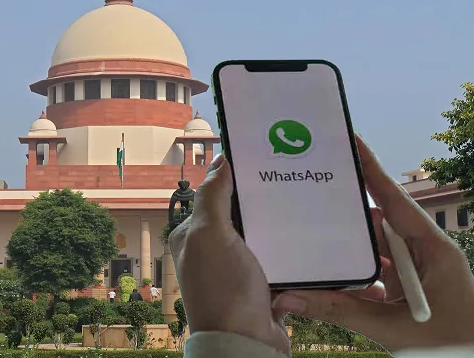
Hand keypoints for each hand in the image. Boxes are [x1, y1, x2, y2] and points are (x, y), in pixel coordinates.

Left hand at [169, 154, 289, 354]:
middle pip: (239, 214)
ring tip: (303, 202)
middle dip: (260, 200)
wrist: (245, 342)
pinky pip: (276, 256)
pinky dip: (288, 248)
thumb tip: (219, 161)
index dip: (234, 178)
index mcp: (192, 236)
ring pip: (260, 234)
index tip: (261, 161)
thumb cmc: (222, 288)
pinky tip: (306, 234)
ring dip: (277, 223)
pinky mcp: (259, 282)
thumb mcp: (210, 235)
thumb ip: (212, 197)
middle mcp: (211, 250)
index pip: (213, 196)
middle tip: (288, 180)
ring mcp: (235, 267)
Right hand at [272, 136, 473, 350]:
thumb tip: (289, 298)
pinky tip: (331, 284)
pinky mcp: (411, 291)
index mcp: (433, 250)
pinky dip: (356, 279)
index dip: (372, 170)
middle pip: (380, 225)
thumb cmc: (452, 347)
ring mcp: (418, 273)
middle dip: (347, 217)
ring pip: (375, 252)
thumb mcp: (392, 329)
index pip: (396, 200)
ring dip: (349, 254)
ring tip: (313, 246)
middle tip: (312, 202)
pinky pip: (377, 275)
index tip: (351, 141)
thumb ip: (339, 311)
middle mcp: (426, 254)